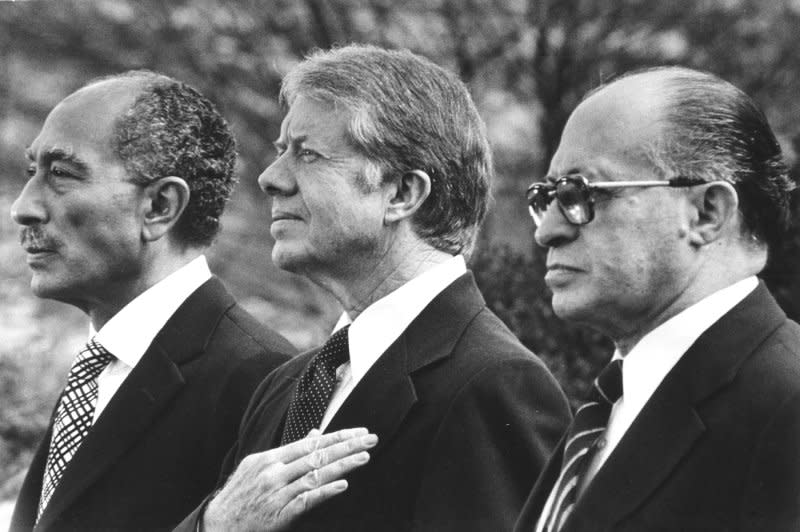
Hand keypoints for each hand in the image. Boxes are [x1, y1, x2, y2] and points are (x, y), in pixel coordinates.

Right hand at [202, 427, 377, 531]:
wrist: (217, 526)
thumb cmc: (241, 495)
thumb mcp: (260, 467)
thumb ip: (289, 452)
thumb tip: (315, 433)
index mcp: (269, 458)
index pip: (310, 443)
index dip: (337, 436)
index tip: (359, 431)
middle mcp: (273, 473)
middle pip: (317, 455)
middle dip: (347, 445)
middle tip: (370, 438)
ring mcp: (276, 494)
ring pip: (315, 475)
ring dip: (342, 465)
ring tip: (364, 457)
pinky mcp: (279, 515)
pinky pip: (306, 501)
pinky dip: (325, 491)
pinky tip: (342, 484)